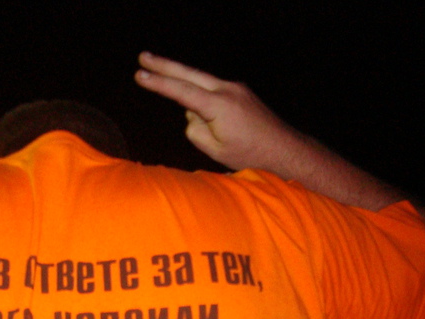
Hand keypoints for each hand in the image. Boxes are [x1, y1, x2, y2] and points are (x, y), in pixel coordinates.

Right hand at [134, 51, 293, 173]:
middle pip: (189, 73)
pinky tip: (225, 130)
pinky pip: (216, 95)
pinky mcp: (241, 92)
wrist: (284, 149)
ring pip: (203, 88)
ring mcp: (236, 88)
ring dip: (195, 102)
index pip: (181, 91)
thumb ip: (195, 130)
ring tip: (224, 137)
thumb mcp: (215, 150)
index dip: (158, 82)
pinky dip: (208, 105)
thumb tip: (191, 115)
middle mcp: (227, 90)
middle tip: (143, 57)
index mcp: (218, 105)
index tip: (139, 74)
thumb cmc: (250, 155)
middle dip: (164, 66)